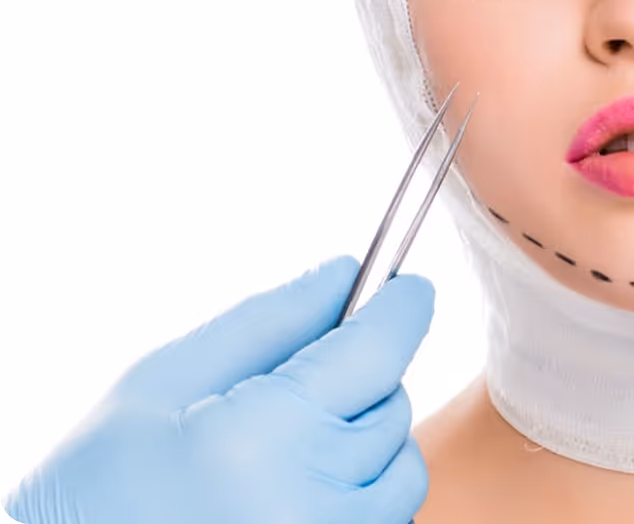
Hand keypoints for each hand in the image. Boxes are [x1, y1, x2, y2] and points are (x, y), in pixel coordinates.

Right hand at [5, 258, 434, 523]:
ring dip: (363, 445)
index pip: (380, 350)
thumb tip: (345, 273)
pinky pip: (385, 521)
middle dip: (357, 382)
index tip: (407, 289)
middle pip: (392, 404)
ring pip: (400, 469)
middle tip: (289, 394)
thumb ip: (264, 323)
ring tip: (283, 456)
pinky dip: (358, 497)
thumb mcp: (157, 388)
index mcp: (265, 439)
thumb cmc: (89, 495)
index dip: (401, 308)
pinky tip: (291, 497)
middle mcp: (316, 505)